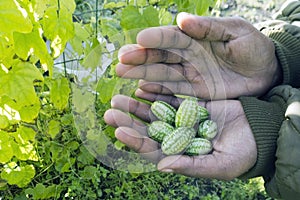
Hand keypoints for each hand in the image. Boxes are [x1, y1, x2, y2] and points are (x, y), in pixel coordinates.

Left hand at [104, 91, 256, 179]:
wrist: (261, 131)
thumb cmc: (244, 153)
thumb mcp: (222, 164)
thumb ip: (192, 166)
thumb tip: (162, 166)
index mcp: (181, 155)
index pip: (152, 150)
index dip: (135, 141)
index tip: (119, 130)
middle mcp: (177, 138)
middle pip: (147, 130)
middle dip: (129, 121)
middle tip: (111, 110)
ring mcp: (182, 120)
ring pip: (154, 113)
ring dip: (137, 106)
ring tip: (118, 97)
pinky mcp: (190, 105)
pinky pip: (169, 98)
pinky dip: (156, 93)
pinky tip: (142, 87)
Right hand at [117, 12, 280, 99]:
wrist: (266, 71)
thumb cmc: (253, 47)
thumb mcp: (236, 31)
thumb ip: (210, 27)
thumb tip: (182, 20)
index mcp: (196, 38)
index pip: (172, 37)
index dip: (156, 38)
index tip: (140, 40)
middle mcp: (188, 56)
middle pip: (160, 56)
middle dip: (140, 58)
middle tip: (120, 61)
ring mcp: (189, 74)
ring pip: (161, 73)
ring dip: (142, 73)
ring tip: (121, 74)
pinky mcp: (194, 92)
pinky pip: (172, 92)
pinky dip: (156, 91)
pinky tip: (140, 91)